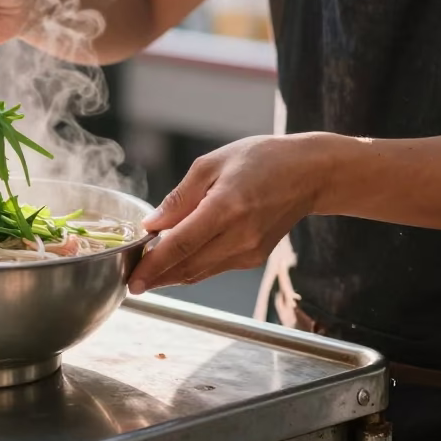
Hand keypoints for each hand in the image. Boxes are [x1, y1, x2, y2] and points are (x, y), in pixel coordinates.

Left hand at [128, 133, 332, 294]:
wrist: (309, 174)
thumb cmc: (261, 160)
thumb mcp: (212, 164)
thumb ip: (179, 197)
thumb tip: (152, 225)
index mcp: (226, 207)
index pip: (181, 244)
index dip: (153, 265)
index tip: (133, 280)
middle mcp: (240, 236)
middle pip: (187, 266)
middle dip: (156, 276)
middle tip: (131, 277)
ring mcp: (249, 251)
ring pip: (199, 272)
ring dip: (171, 275)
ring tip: (147, 271)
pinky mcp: (254, 259)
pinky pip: (214, 268)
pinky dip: (192, 267)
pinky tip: (176, 259)